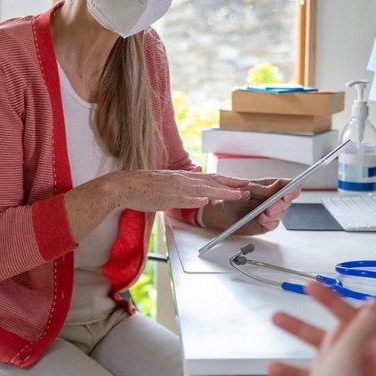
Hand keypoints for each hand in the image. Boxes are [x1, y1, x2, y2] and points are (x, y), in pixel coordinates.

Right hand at [109, 170, 251, 210]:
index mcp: (184, 177)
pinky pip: (182, 199)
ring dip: (221, 192)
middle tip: (248, 187)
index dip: (228, 180)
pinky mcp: (165, 196)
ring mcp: (175, 188)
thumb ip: (184, 180)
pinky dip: (194, 200)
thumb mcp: (168, 180)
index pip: (210, 178)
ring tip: (236, 195)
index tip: (242, 182)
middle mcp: (183, 179)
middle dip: (232, 185)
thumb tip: (198, 174)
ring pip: (202, 189)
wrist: (126, 185)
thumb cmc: (145, 186)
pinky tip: (204, 202)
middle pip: (212, 181)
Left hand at [201, 178, 301, 234]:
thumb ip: (261, 189)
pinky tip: (263, 219)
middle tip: (277, 203)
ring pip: (282, 213)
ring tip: (265, 213)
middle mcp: (274, 199)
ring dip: (275, 213)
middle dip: (282, 202)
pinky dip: (269, 222)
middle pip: (287, 200)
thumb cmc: (233, 197)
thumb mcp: (245, 189)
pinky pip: (274, 224)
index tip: (291, 191)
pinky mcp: (267, 224)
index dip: (293, 187)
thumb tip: (275, 188)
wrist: (221, 212)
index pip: (288, 185)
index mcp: (271, 186)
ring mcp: (272, 212)